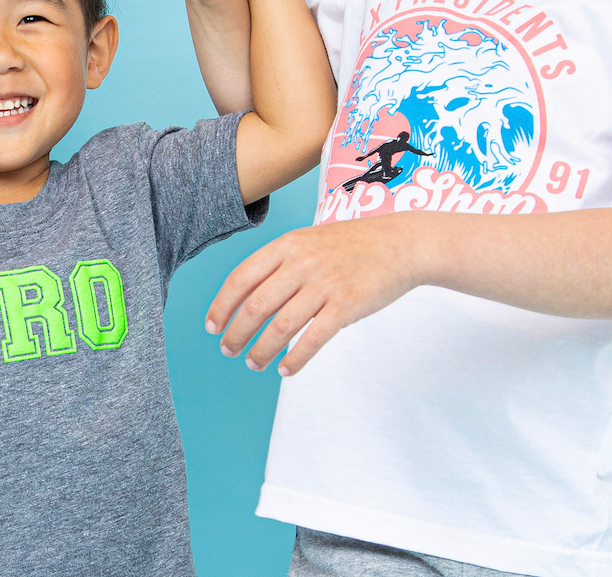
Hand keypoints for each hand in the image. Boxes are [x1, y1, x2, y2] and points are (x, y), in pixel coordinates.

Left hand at [205, 215, 433, 373]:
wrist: (400, 243)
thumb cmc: (351, 245)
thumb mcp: (308, 241)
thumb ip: (281, 263)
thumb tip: (249, 297)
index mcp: (287, 245)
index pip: (241, 278)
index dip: (222, 305)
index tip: (212, 326)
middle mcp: (301, 262)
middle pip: (256, 305)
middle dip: (236, 333)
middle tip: (228, 350)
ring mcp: (324, 284)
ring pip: (281, 326)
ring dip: (262, 350)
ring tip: (253, 363)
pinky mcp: (347, 305)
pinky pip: (313, 338)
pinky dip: (295, 358)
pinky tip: (285, 370)